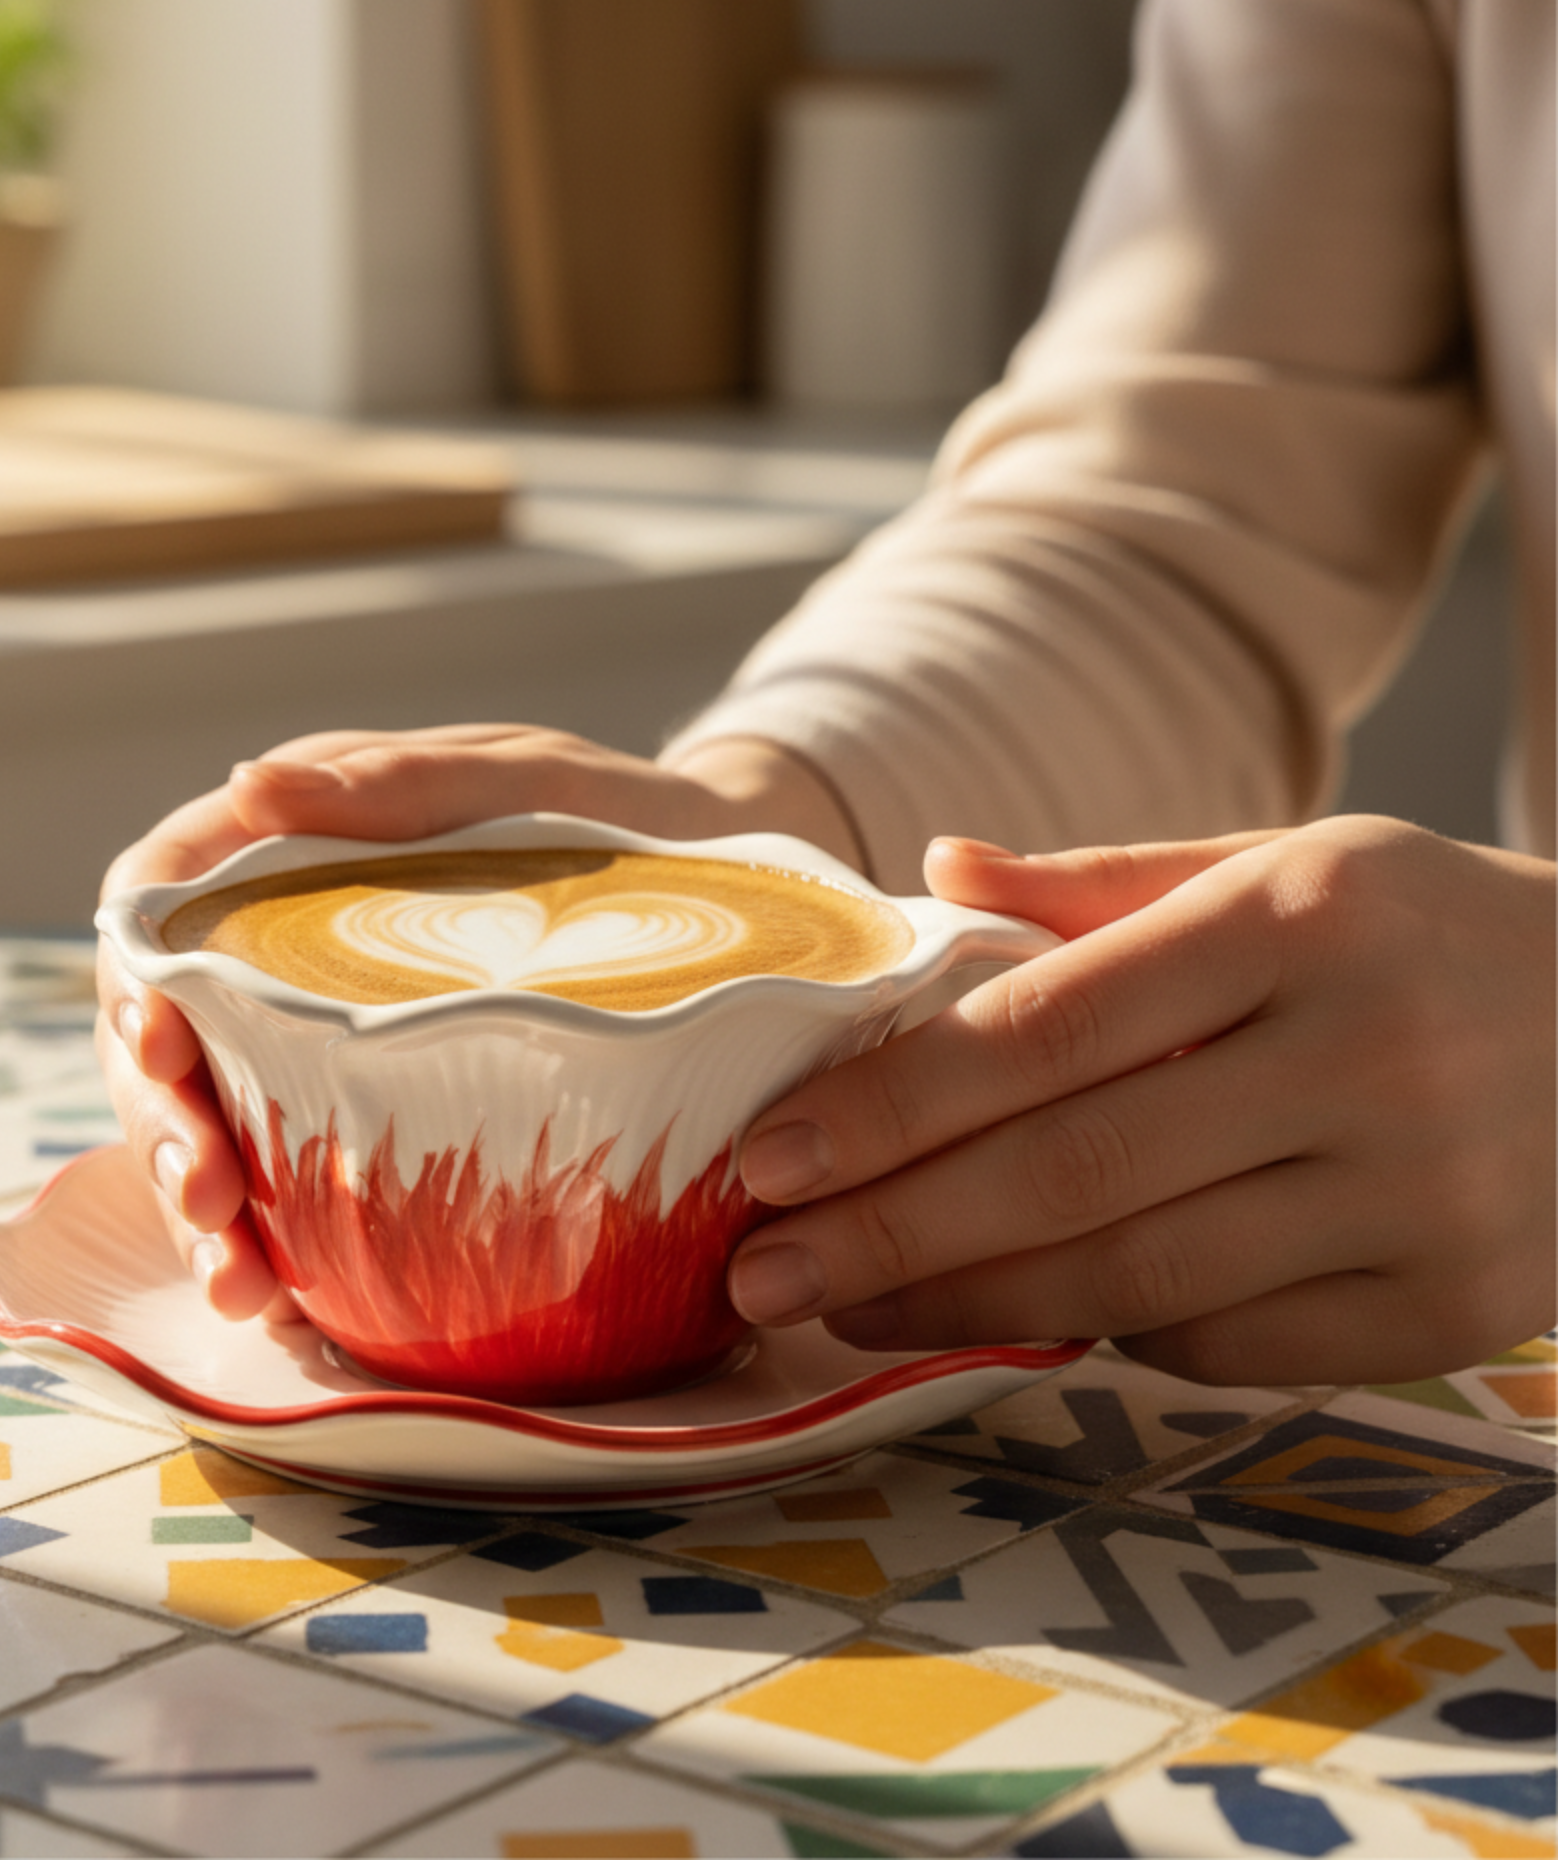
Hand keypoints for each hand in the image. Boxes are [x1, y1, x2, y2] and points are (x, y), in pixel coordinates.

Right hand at [97, 723, 862, 1318]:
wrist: (721, 872)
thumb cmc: (604, 809)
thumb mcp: (508, 776)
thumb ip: (388, 780)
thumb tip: (248, 781)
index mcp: (288, 853)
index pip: (157, 907)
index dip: (133, 978)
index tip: (154, 1043)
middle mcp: (284, 957)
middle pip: (167, 1041)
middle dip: (164, 1125)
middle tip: (206, 1193)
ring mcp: (325, 1045)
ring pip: (218, 1126)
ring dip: (207, 1211)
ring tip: (243, 1282)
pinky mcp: (379, 1117)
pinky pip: (299, 1185)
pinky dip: (279, 1248)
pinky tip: (288, 1304)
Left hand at [726, 815, 1556, 1385]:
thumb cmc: (1424, 932)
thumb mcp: (1286, 865)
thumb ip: (1100, 883)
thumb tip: (932, 869)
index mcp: (1297, 922)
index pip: (1049, 1029)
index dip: (896, 1103)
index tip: (775, 1153)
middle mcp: (1361, 1060)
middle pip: (1072, 1173)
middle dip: (893, 1231)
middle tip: (760, 1267)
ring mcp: (1416, 1199)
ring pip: (1137, 1280)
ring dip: (967, 1305)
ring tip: (845, 1306)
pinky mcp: (1448, 1308)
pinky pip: (1228, 1343)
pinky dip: (1107, 1331)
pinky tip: (1012, 1314)